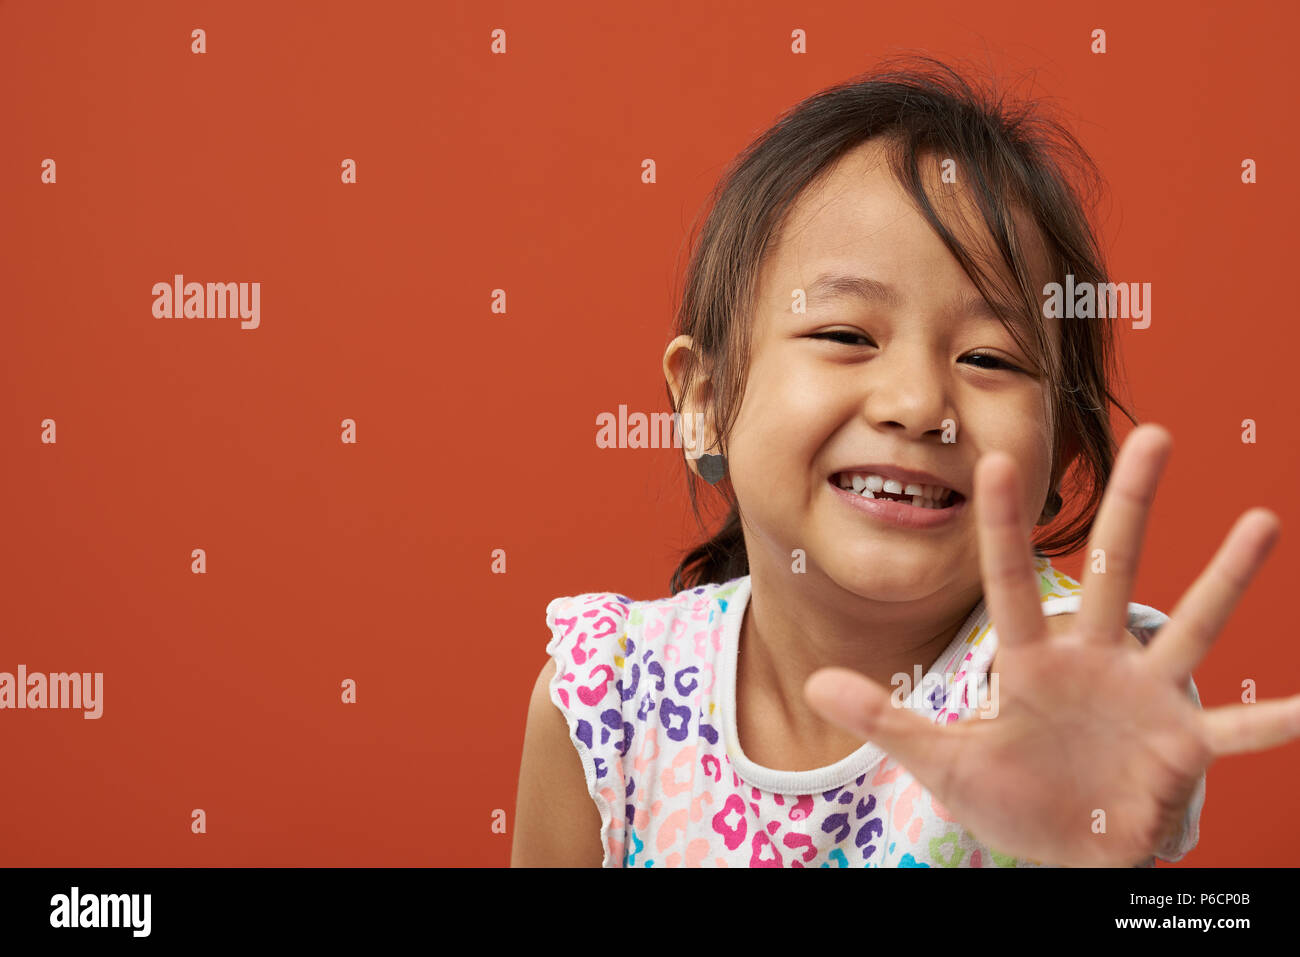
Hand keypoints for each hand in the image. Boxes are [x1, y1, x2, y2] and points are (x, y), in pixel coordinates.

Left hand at [803, 424, 1299, 866]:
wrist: (1064, 849)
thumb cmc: (1010, 797)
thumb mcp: (944, 760)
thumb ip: (888, 720)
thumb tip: (819, 681)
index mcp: (1031, 662)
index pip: (1009, 582)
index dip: (998, 526)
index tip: (990, 461)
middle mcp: (1094, 663)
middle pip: (1113, 571)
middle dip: (1131, 506)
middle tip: (1154, 433)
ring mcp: (1142, 700)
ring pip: (1188, 627)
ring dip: (1225, 578)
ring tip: (1260, 521)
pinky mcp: (1180, 749)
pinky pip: (1236, 732)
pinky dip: (1275, 722)